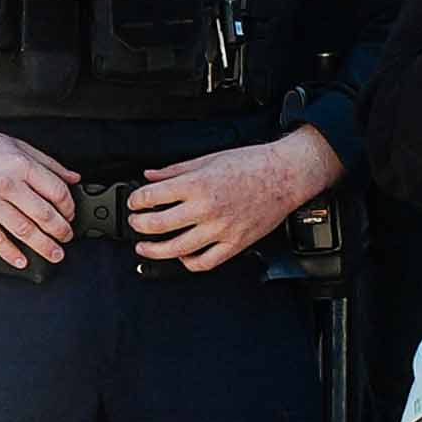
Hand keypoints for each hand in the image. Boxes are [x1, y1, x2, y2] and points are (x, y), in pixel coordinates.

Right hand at [0, 110, 80, 266]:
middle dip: (61, 231)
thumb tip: (73, 177)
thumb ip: (48, 163)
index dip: (69, 207)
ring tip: (54, 253)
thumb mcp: (17, 145)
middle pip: (43, 215)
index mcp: (20, 166)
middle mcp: (6, 185)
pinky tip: (21, 260)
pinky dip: (10, 253)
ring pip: (23, 230)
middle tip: (67, 237)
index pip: (56, 192)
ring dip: (43, 246)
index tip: (71, 214)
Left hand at [128, 127, 342, 272]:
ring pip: (177, 249)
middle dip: (138, 225)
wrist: (286, 175)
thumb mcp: (209, 158)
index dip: (136, 200)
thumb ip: (176, 169)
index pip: (152, 196)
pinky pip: (205, 262)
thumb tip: (151, 175)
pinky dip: (188, 263)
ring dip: (154, 250)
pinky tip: (182, 256)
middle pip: (158, 225)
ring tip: (145, 246)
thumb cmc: (252, 164)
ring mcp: (221, 229)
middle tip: (135, 222)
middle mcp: (207, 208)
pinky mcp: (235, 243)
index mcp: (198, 184)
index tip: (134, 201)